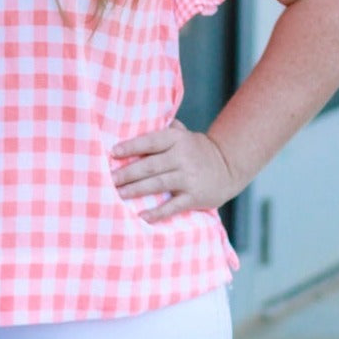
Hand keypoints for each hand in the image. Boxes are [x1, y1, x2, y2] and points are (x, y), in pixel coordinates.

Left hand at [111, 121, 238, 223]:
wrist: (229, 166)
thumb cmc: (197, 149)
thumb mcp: (184, 134)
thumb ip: (165, 129)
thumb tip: (139, 121)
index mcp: (177, 139)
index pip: (150, 141)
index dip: (131, 147)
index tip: (112, 153)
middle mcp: (182, 156)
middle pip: (150, 165)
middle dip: (127, 173)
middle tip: (109, 179)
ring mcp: (189, 177)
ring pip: (158, 184)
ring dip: (136, 190)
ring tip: (118, 194)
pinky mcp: (195, 196)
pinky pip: (173, 205)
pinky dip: (158, 212)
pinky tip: (142, 216)